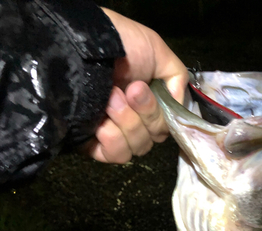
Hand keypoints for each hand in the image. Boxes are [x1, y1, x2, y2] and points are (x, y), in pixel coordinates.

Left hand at [86, 10, 187, 163]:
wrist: (83, 45)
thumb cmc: (120, 43)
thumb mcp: (157, 51)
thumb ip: (177, 78)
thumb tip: (178, 106)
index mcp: (147, 105)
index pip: (163, 128)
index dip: (158, 116)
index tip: (141, 89)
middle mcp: (132, 122)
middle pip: (150, 140)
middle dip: (141, 115)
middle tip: (124, 90)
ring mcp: (112, 134)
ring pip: (135, 149)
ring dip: (126, 122)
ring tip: (110, 97)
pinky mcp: (94, 144)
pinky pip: (116, 155)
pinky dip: (113, 139)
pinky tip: (102, 121)